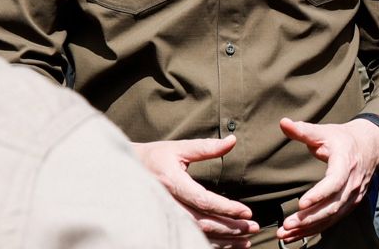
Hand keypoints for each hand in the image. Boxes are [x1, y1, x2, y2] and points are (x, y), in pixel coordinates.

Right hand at [132, 136, 257, 248]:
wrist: (126, 171)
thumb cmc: (155, 157)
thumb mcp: (178, 148)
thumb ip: (206, 147)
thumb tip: (233, 140)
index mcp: (172, 183)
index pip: (203, 200)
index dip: (225, 208)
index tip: (246, 212)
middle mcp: (168, 203)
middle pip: (203, 221)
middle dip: (230, 227)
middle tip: (253, 228)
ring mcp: (166, 216)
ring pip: (197, 233)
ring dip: (223, 239)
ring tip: (246, 239)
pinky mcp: (167, 222)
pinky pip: (189, 237)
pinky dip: (211, 243)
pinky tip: (228, 244)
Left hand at [276, 117, 378, 243]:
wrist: (371, 144)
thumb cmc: (344, 138)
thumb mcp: (325, 131)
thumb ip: (303, 130)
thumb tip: (283, 122)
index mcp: (346, 162)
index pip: (335, 182)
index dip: (319, 194)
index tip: (301, 203)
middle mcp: (352, 182)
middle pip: (332, 206)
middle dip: (309, 218)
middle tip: (287, 225)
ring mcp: (353, 195)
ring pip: (332, 217)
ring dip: (310, 227)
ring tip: (286, 234)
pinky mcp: (350, 203)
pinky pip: (334, 220)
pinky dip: (316, 228)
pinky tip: (297, 234)